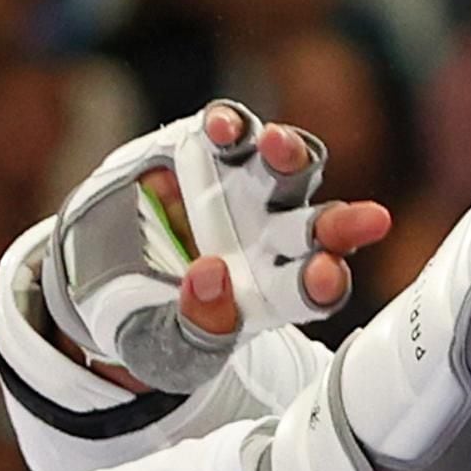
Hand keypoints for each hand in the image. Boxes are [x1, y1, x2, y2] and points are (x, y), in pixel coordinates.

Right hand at [86, 106, 390, 392]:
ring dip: (289, 154)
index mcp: (275, 292)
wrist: (100, 275)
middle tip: (369, 220)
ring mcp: (245, 188)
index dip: (325, 283)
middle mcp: (273, 236)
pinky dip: (230, 124)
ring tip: (277, 148)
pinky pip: (230, 130)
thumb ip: (196, 326)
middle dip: (341, 223)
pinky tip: (221, 129)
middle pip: (319, 225)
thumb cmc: (147, 322)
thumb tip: (210, 275)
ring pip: (286, 166)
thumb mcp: (165, 346)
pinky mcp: (209, 149)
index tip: (325, 276)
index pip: (315, 288)